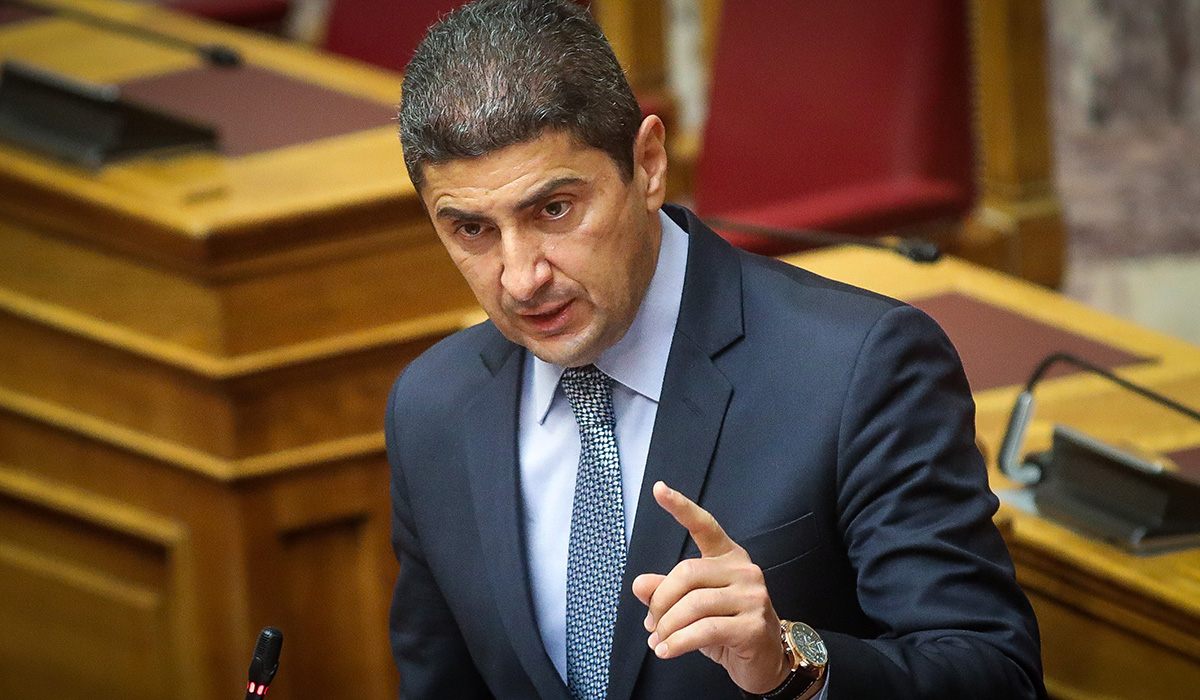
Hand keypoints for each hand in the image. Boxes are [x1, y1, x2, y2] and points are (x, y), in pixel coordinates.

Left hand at [632, 481, 789, 693]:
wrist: (765, 660)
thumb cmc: (726, 627)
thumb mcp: (691, 606)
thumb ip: (666, 591)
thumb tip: (639, 585)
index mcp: (727, 556)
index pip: (704, 526)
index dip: (681, 507)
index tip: (659, 489)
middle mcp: (744, 569)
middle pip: (686, 573)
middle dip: (660, 601)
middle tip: (652, 624)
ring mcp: (752, 597)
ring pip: (694, 604)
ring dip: (668, 627)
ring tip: (658, 641)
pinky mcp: (753, 625)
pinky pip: (705, 630)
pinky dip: (679, 642)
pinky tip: (667, 651)